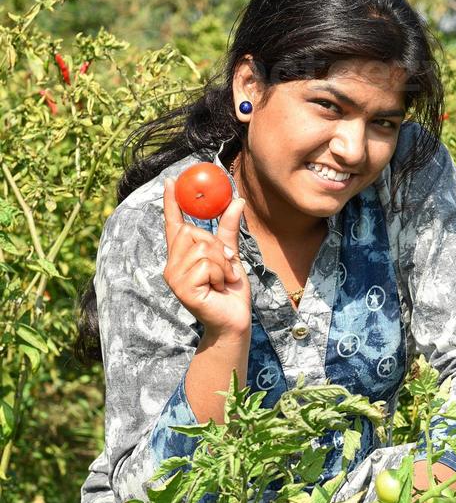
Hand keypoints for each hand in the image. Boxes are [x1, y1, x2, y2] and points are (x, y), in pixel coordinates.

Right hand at [163, 177, 251, 335]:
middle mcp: (173, 265)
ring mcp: (175, 278)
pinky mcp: (183, 288)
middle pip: (192, 232)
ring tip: (224, 280)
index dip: (172, 203)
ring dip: (222, 263)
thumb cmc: (231, 291)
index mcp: (183, 256)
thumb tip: (237, 200)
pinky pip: (206, 264)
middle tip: (227, 264)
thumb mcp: (231, 256)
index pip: (173, 225)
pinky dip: (221, 274)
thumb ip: (229, 230)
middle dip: (217, 246)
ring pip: (203, 248)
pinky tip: (220, 288)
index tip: (171, 181)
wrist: (234, 321)